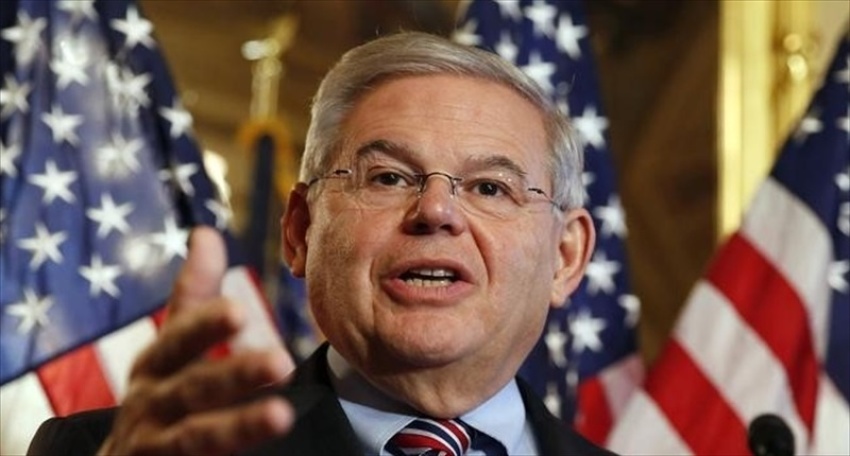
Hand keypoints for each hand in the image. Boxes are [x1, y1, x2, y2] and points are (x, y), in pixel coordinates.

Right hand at [98, 227, 294, 454]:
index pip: (181, 336)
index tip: (239, 311)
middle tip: (281, 362)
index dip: (206, 325)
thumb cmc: (160, 391)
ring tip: (282, 416)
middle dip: (234, 374)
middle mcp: (153, 401)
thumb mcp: (171, 344)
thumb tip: (206, 232)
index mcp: (157, 362)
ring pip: (199, 435)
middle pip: (194, 385)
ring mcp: (157, 443)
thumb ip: (192, 293)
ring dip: (240, 425)